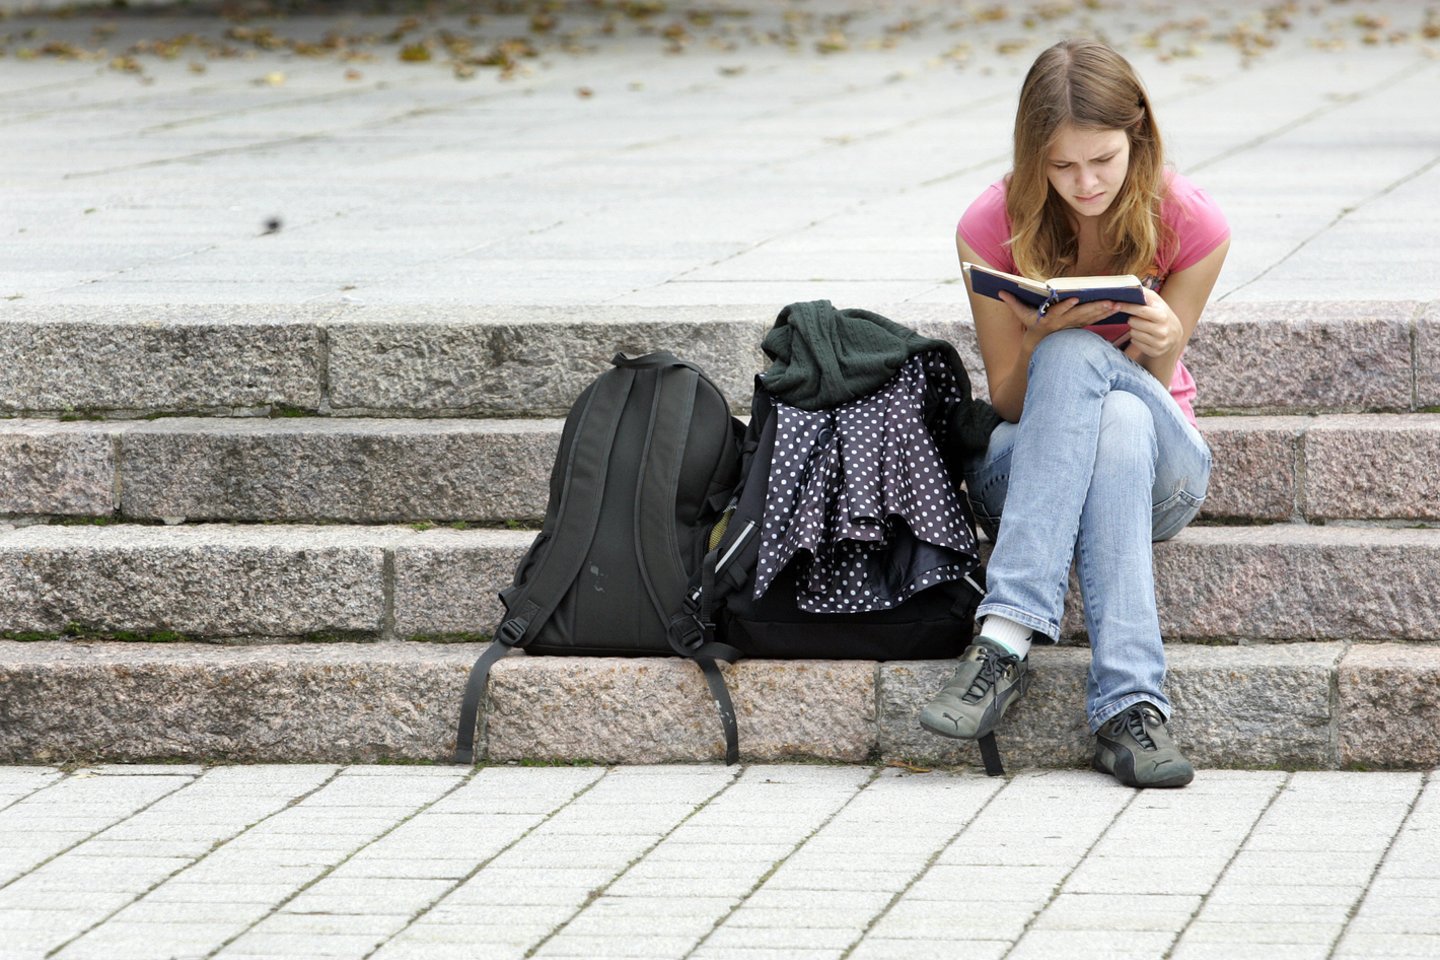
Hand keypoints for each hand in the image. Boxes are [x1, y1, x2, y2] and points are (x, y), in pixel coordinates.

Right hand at [997, 291, 1117, 349]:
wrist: (1041, 345)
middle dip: (1095, 308)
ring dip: (1105, 311)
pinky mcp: (1081, 326)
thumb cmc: (1032, 326)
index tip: (1074, 299)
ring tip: (1118, 303)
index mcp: (1049, 319)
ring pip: (1091, 317)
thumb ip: (1012, 302)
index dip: (1066, 306)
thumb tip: (999, 290)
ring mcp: (1074, 326)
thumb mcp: (1021, 315)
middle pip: (1080, 315)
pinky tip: (1118, 307)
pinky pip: (1095, 319)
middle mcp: (1063, 323)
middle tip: (1109, 301)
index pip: (1058, 312)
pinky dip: (1106, 313)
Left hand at [1116, 288, 1183, 358]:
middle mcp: (1162, 330)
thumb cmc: (1161, 315)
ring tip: (1143, 327)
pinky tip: (1144, 336)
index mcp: (1162, 315)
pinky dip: (1136, 338)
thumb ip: (1146, 294)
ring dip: (1134, 329)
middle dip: (1132, 319)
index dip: (1127, 306)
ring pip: (1133, 333)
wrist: (1174, 337)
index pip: (1140, 310)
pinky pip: (1135, 342)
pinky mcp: (1155, 351)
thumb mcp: (1158, 303)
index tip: (1115, 304)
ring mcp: (1159, 342)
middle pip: (1133, 322)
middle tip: (1137, 318)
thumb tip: (1131, 286)